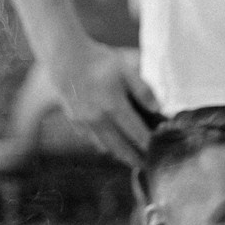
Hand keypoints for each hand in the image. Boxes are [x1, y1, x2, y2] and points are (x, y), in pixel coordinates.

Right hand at [48, 42, 159, 166]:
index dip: (149, 145)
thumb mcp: (126, 69)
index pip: (137, 134)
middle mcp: (98, 119)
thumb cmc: (99, 61)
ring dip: (119, 155)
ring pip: (105, 147)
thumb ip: (143, 90)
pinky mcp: (75, 121)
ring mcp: (85, 122)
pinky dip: (104, 145)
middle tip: (147, 166)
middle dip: (135, 159)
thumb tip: (157, 110)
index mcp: (114, 106)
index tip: (159, 152)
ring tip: (131, 159)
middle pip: (121, 147)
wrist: (65, 58)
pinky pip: (92, 139)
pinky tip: (111, 144)